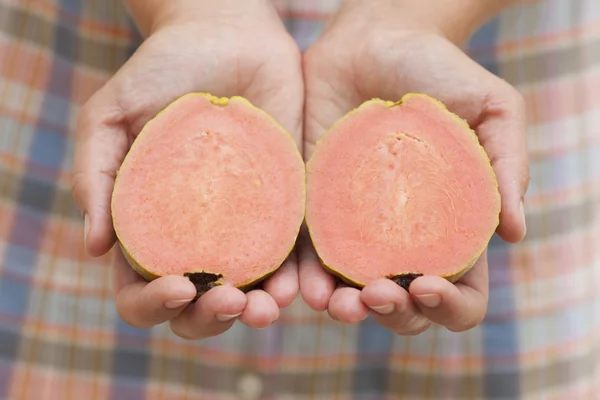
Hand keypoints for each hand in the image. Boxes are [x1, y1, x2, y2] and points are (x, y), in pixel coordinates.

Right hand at [71, 0, 303, 338]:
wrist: (227, 37)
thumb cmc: (162, 73)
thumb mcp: (111, 116)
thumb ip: (96, 176)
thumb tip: (95, 247)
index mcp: (151, 228)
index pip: (140, 289)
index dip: (151, 304)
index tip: (176, 287)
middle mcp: (197, 237)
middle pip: (195, 306)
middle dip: (208, 318)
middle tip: (228, 300)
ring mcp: (244, 226)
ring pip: (248, 291)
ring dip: (257, 312)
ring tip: (267, 308)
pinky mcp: (287, 207)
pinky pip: (293, 253)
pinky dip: (297, 279)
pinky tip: (302, 287)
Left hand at [299, 0, 528, 332]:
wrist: (375, 40)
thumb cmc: (440, 72)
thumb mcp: (493, 110)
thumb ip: (507, 166)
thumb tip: (514, 231)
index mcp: (450, 228)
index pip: (461, 291)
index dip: (450, 305)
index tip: (429, 285)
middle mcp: (404, 238)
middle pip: (404, 305)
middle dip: (393, 313)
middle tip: (378, 293)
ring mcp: (357, 226)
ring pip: (352, 290)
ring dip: (344, 310)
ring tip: (334, 304)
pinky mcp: (316, 206)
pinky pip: (308, 252)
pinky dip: (305, 277)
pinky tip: (302, 288)